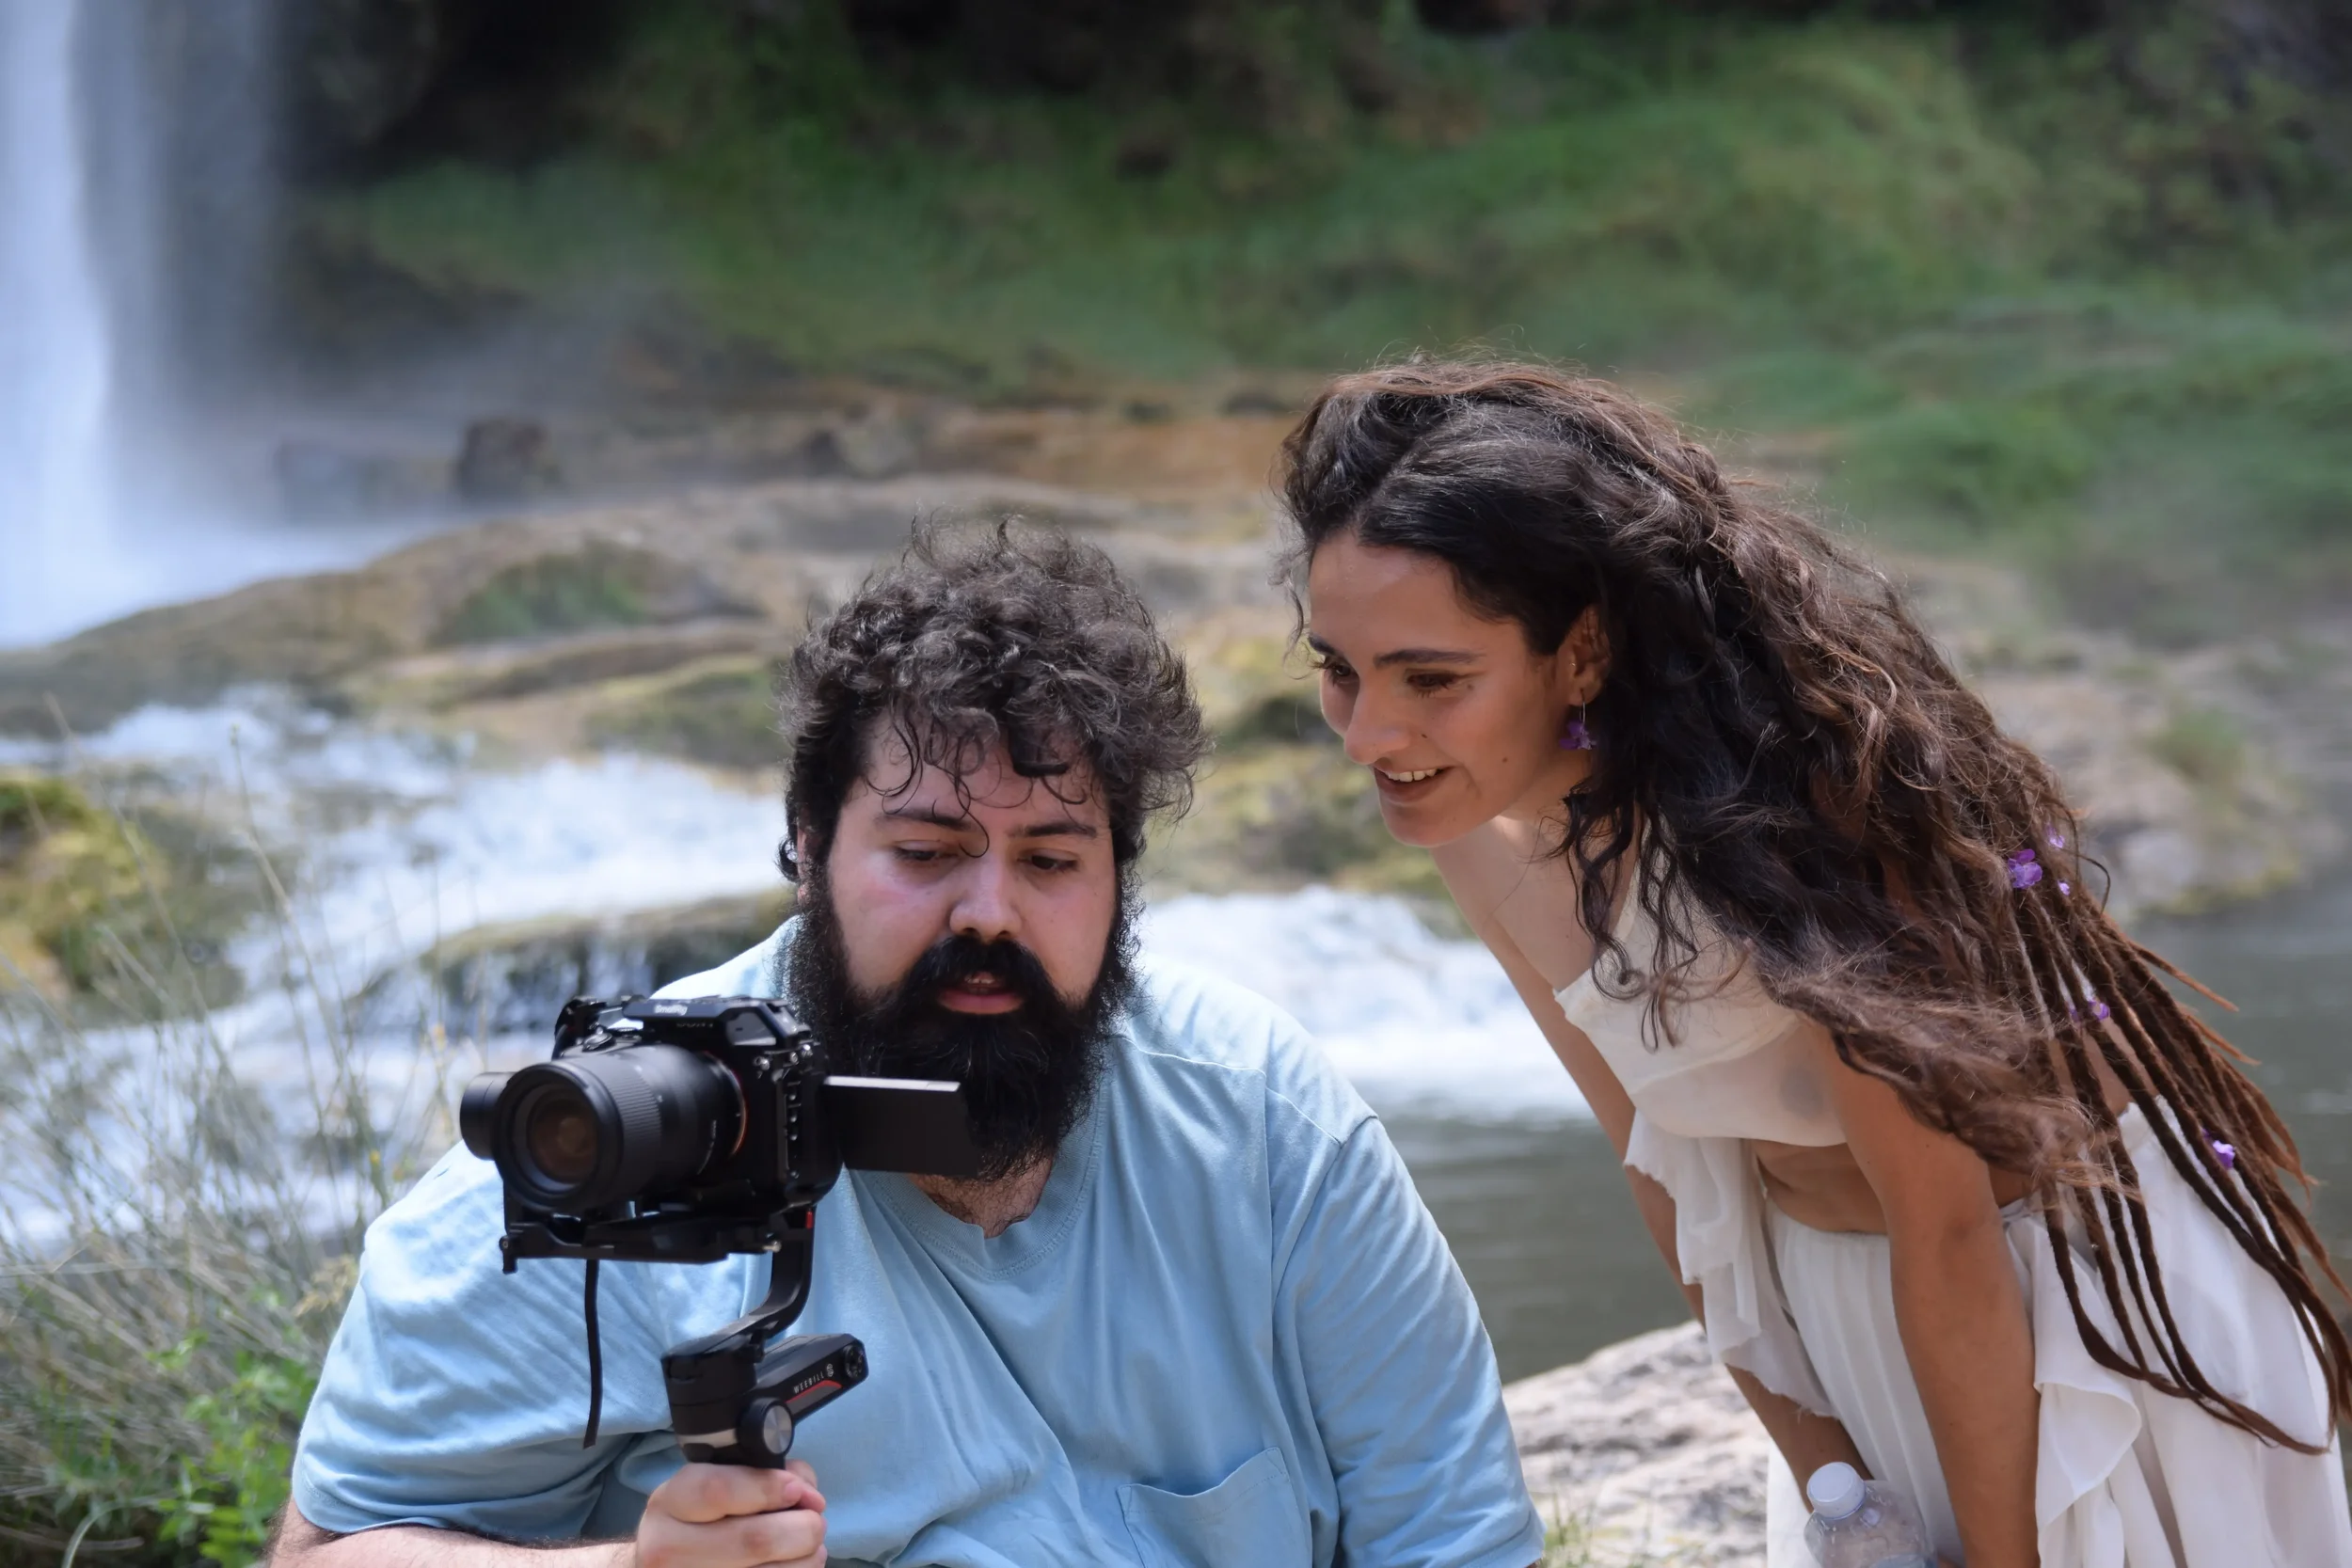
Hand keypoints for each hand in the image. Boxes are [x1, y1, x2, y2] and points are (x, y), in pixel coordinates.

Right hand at [635, 1460, 826, 1567]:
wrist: (675, 1561)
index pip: (717, 1490)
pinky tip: (794, 1564)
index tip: (797, 1489)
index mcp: (668, 1504)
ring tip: (808, 1546)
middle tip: (815, 1521)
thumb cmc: (704, 1517)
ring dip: (807, 1556)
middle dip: (802, 1527)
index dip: (768, 1487)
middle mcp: (668, 1549)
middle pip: (754, 1540)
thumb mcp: (717, 1482)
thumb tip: (806, 1492)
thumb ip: (762, 1474)